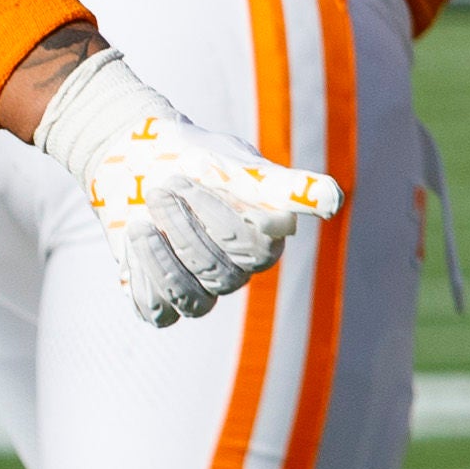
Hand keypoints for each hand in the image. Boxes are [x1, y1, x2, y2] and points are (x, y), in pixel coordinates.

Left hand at [27, 49, 341, 326]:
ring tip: (141, 222)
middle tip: (161, 190)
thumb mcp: (235, 162)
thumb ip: (282, 183)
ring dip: (160, 258)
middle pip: (218, 275)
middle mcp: (236, 271)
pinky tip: (134, 243)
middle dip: (183, 229)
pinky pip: (156, 312)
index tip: (192, 179)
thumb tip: (334, 200)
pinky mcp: (161, 298)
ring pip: (190, 301)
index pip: (255, 251)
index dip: (220, 220)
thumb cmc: (193, 156)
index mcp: (264, 241)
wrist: (134, 159)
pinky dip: (142, 280)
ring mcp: (200, 289)